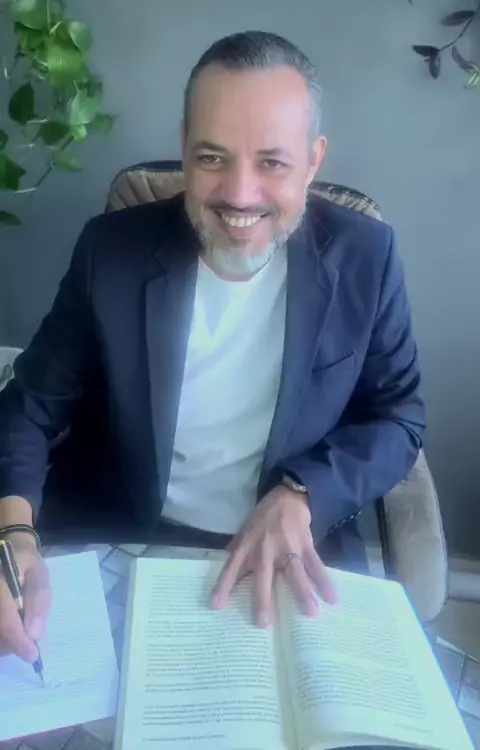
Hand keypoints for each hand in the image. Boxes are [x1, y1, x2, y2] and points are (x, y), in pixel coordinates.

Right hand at [0, 533, 50, 661]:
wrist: (6, 551)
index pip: (6, 621)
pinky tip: (9, 632)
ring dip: (4, 644)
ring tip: (19, 634)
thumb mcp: (38, 573)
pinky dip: (1, 638)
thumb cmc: (25, 563)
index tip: (33, 655)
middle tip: (28, 644)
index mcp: (0, 584)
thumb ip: (38, 599)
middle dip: (11, 645)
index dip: (19, 642)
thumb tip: (35, 634)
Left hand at [211, 485, 336, 626]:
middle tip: (263, 623)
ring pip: (295, 572)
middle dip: (263, 599)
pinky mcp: (305, 545)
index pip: (231, 567)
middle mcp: (265, 549)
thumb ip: (237, 552)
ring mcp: (287, 547)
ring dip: (303, 592)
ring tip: (311, 612)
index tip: (216, 606)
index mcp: (247, 546)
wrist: (286, 498)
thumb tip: (227, 576)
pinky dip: (324, 581)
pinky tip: (332, 597)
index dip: (223, 586)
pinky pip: (316, 565)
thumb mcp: (244, 531)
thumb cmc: (262, 519)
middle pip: (263, 577)